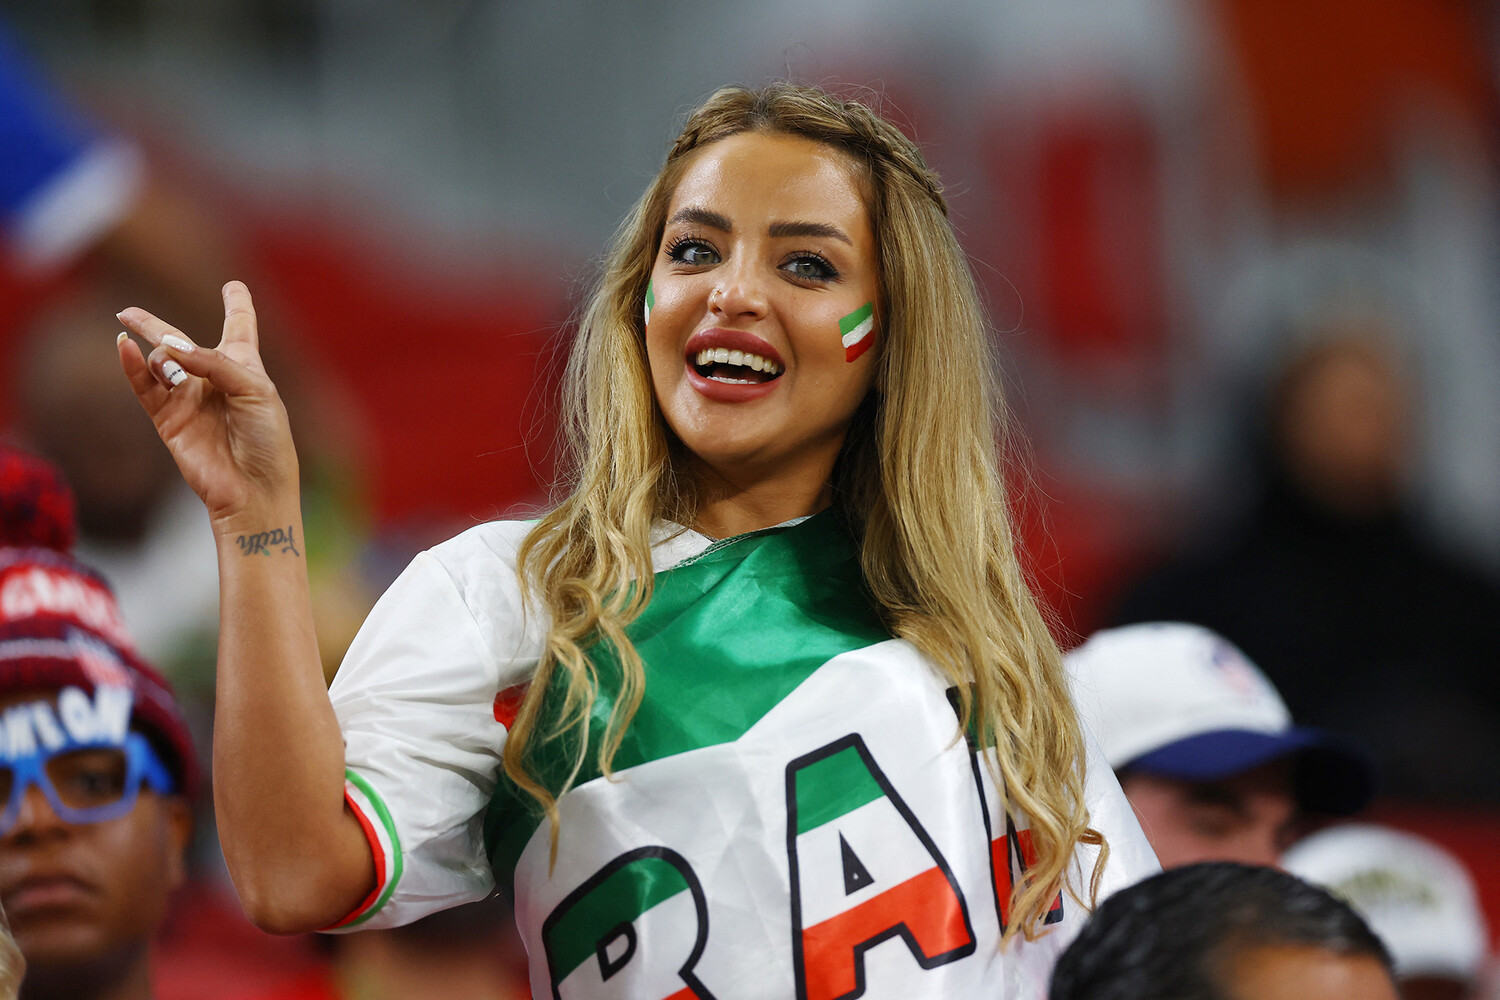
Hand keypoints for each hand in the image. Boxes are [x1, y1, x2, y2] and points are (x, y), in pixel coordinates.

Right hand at [117, 281, 298, 532]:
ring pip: (159, 362)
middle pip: (182, 343)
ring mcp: (189, 399)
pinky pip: (145, 386)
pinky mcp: (169, 419)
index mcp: (246, 370)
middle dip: (156, 326)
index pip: (240, 329)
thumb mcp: (256, 391)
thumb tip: (169, 346)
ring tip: (152, 342)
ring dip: (154, 348)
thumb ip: (214, 363)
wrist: (254, 490)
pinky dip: (133, 367)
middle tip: (130, 310)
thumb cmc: (268, 441)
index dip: (237, 305)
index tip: (234, 285)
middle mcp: (215, 381)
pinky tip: (124, 347)